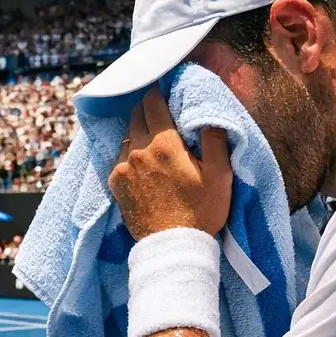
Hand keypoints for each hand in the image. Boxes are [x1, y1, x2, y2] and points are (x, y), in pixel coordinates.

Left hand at [108, 87, 232, 240]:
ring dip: (138, 131)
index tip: (165, 91)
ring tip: (153, 138)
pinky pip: (119, 156)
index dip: (158, 93)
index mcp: (163, 143)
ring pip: (127, 135)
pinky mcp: (115, 183)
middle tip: (161, 112)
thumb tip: (207, 112)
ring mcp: (122, 166)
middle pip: (135, 114)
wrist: (173, 246)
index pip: (152, 102)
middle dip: (147, 109)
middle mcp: (137, 150)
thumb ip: (214, 138)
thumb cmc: (202, 210)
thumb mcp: (220, 174)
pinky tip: (143, 162)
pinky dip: (130, 153)